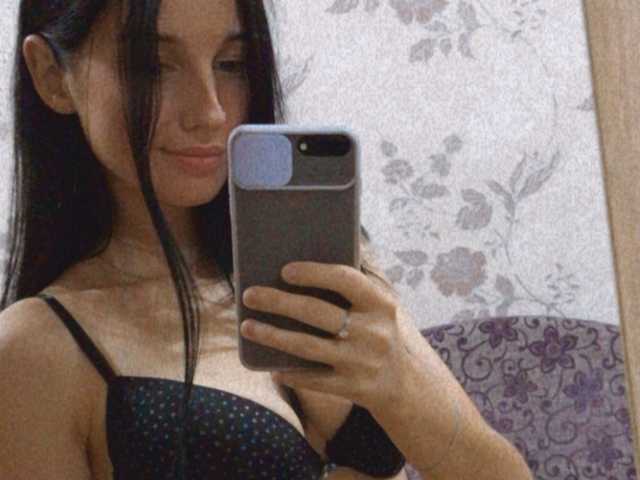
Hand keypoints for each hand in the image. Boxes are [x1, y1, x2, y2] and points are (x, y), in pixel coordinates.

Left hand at [239, 261, 414, 409]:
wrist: (405, 384)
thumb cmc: (380, 333)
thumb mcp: (380, 306)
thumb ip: (356, 284)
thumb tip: (318, 253)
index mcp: (381, 304)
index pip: (345, 280)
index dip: (313, 273)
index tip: (284, 270)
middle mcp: (373, 332)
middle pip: (317, 312)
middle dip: (278, 302)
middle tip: (249, 295)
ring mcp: (362, 362)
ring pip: (308, 346)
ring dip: (272, 336)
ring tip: (247, 327)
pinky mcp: (353, 388)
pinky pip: (313, 379)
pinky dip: (289, 371)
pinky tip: (270, 364)